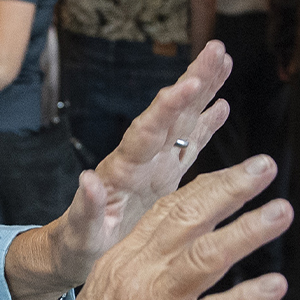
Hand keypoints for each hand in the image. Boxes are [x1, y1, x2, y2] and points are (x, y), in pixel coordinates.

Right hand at [28, 156, 291, 299]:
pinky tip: (275, 286)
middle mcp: (139, 272)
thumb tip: (171, 244)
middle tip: (265, 166)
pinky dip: (245, 299)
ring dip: (247, 232)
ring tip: (280, 212)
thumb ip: (141, 262)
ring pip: (205, 257)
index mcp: (124, 257)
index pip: (170, 209)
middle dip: (231, 189)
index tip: (240, 168)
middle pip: (189, 218)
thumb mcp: (106, 290)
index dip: (209, 185)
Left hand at [44, 43, 234, 281]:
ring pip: (183, 121)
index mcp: (122, 171)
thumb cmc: (77, 244)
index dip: (166, 109)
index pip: (146, 132)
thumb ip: (86, 208)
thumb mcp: (80, 233)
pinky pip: (190, 144)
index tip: (185, 84)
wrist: (78, 249)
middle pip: (170, 113)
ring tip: (222, 59)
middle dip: (193, 81)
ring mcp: (155, 164)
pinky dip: (206, 124)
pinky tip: (222, 104)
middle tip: (216, 50)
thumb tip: (88, 180)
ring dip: (203, 90)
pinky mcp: (165, 176)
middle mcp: (140, 158)